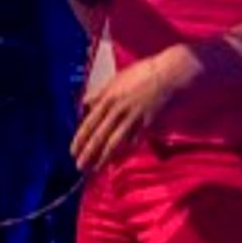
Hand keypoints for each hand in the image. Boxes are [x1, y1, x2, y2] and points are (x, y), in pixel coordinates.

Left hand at [72, 48, 202, 173]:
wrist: (169, 73)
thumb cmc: (142, 73)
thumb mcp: (115, 79)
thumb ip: (99, 93)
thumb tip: (85, 103)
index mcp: (108, 98)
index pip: (89, 123)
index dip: (80, 140)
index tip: (73, 152)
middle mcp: (118, 110)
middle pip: (99, 136)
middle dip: (88, 154)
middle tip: (79, 167)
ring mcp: (134, 118)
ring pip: (115, 142)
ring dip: (103, 158)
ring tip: (95, 169)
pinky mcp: (148, 124)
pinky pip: (134, 141)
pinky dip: (125, 152)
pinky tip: (118, 161)